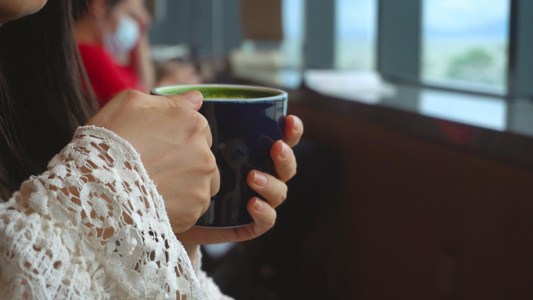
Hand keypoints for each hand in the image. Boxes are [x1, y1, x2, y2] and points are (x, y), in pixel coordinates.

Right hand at [87, 90, 219, 232]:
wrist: (94, 187)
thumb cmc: (109, 141)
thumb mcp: (131, 104)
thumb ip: (169, 100)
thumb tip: (197, 98)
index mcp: (194, 125)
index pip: (199, 129)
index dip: (177, 137)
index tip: (157, 146)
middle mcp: (205, 155)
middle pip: (203, 157)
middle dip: (185, 161)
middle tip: (154, 167)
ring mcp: (202, 185)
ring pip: (204, 183)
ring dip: (187, 184)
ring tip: (157, 187)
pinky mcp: (194, 212)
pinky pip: (193, 208)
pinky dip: (180, 207)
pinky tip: (157, 202)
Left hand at [175, 115, 303, 252]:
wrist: (164, 212)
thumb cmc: (178, 171)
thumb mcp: (183, 143)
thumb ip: (190, 119)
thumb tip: (196, 95)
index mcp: (252, 153)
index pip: (282, 140)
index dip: (292, 131)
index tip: (288, 120)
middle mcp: (259, 175)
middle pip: (286, 167)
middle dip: (286, 157)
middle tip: (276, 148)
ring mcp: (254, 200)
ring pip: (279, 194)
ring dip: (271, 184)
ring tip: (253, 177)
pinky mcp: (244, 225)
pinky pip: (265, 222)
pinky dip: (264, 213)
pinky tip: (252, 204)